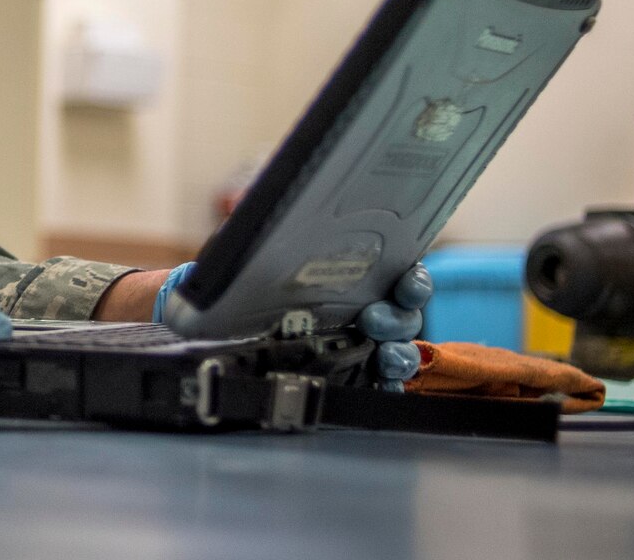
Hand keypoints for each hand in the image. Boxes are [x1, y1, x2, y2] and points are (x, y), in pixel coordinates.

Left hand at [149, 260, 432, 389]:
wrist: (237, 346)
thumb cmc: (253, 296)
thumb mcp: (252, 270)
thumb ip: (253, 257)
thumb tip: (220, 249)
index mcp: (358, 279)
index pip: (401, 274)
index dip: (413, 278)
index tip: (407, 278)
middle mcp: (373, 312)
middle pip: (405, 314)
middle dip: (397, 316)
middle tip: (370, 318)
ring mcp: (371, 348)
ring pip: (403, 350)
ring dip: (400, 353)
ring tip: (383, 356)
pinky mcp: (362, 381)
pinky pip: (388, 385)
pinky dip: (390, 385)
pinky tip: (381, 383)